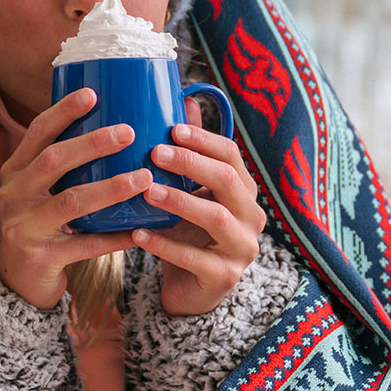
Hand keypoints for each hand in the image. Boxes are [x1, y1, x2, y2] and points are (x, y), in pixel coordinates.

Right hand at [0, 88, 149, 308]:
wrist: (11, 279)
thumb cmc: (36, 224)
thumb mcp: (36, 190)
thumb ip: (62, 166)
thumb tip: (112, 129)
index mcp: (14, 172)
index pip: (36, 133)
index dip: (63, 112)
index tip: (92, 94)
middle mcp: (14, 195)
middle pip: (53, 161)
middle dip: (92, 144)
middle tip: (128, 132)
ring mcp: (24, 227)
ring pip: (71, 202)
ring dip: (110, 188)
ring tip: (142, 178)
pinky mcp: (40, 257)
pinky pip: (84, 245)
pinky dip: (114, 238)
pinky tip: (139, 231)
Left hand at [132, 100, 264, 315]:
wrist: (190, 291)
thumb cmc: (188, 234)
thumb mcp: (190, 192)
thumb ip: (190, 153)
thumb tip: (184, 99)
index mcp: (244, 192)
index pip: (231, 156)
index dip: (203, 140)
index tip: (172, 128)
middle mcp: (252, 217)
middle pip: (227, 181)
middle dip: (191, 163)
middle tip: (154, 153)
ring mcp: (242, 249)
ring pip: (214, 218)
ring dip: (178, 200)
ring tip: (146, 191)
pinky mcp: (224, 277)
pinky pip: (193, 258)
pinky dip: (164, 245)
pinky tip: (137, 235)